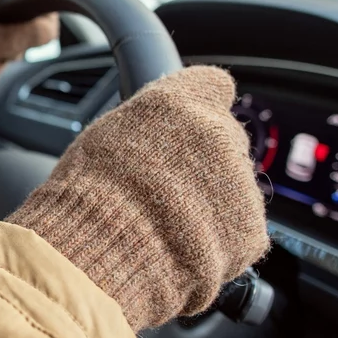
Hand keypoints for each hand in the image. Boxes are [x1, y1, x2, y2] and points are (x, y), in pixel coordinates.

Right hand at [6, 66, 269, 330]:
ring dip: (209, 205)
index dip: (199, 108)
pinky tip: (180, 251)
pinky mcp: (250, 230)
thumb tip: (151, 133)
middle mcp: (219, 133)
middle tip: (163, 190)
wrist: (103, 251)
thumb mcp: (100, 139)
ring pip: (232, 190)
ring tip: (163, 228)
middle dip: (202, 164)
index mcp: (179, 102)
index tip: (185, 127)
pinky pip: (238, 232)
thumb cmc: (87, 197)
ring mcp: (241, 183)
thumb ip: (143, 127)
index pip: (211, 85)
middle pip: (224, 141)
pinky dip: (217, 244)